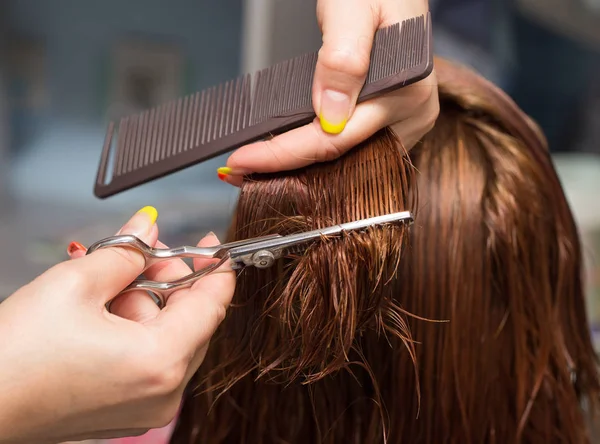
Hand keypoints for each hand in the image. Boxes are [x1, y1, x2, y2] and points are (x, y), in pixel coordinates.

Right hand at [0, 207, 234, 443]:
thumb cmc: (14, 358)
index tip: (210, 246)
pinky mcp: (131, 412)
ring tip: (103, 294)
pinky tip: (106, 317)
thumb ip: (125, 251)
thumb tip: (148, 227)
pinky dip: (139, 331)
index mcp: (160, 362)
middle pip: (192, 319)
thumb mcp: (74, 284)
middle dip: (168, 282)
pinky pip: (154, 359)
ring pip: (172, 337)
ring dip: (148, 305)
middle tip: (139, 257)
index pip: (213, 305)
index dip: (215, 268)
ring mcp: (149, 407)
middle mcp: (164, 393)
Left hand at [217, 0, 438, 184]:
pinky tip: (287, 150)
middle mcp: (410, 116)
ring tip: (255, 165)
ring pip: (343, 155)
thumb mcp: (354, 10)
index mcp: (407, 95)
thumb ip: (343, 60)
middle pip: (339, 157)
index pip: (336, 139)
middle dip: (286, 166)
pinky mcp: (390, 117)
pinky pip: (349, 142)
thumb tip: (330, 115)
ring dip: (298, 163)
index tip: (243, 161)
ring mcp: (402, 120)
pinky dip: (314, 147)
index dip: (285, 154)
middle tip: (238, 171)